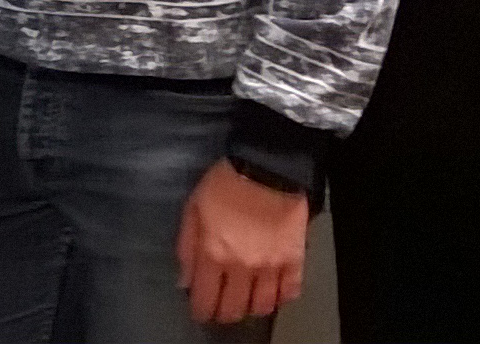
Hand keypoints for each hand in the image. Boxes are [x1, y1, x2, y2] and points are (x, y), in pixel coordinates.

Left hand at [175, 160, 308, 324]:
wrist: (267, 166)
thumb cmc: (226, 183)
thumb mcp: (193, 208)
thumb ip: (187, 247)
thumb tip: (185, 279)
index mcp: (213, 253)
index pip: (205, 299)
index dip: (201, 310)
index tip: (200, 309)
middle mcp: (241, 266)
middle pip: (233, 309)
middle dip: (224, 313)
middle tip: (221, 308)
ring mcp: (270, 266)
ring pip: (261, 306)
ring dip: (251, 308)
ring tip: (246, 301)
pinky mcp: (294, 259)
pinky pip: (290, 292)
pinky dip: (281, 297)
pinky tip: (273, 292)